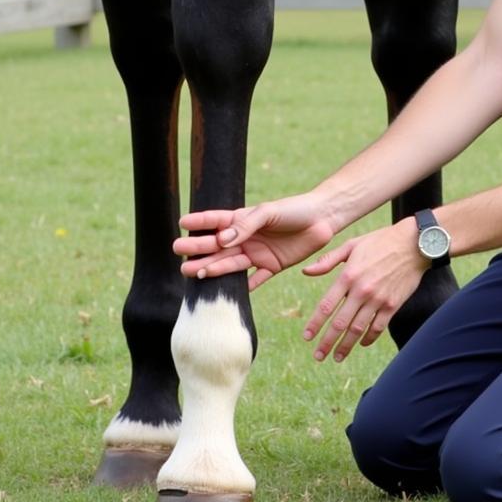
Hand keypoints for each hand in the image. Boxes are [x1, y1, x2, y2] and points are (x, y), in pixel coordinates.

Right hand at [174, 194, 335, 289]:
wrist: (323, 219)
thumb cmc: (294, 209)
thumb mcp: (269, 212)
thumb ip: (246, 225)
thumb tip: (221, 239)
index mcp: (244, 218)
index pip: (217, 220)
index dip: (199, 222)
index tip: (181, 224)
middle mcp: (247, 237)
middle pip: (218, 245)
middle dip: (198, 248)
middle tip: (178, 253)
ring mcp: (258, 253)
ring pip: (230, 263)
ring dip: (212, 267)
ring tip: (191, 271)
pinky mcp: (272, 266)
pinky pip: (254, 279)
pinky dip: (243, 286)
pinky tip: (225, 293)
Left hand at [301, 218, 425, 362]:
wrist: (414, 244)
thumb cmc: (380, 241)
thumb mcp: (352, 245)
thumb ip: (328, 260)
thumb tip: (305, 272)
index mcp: (348, 275)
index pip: (326, 305)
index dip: (315, 323)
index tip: (307, 337)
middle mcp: (361, 290)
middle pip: (340, 323)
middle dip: (327, 342)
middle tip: (318, 356)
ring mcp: (378, 299)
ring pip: (358, 329)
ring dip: (346, 346)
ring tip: (337, 357)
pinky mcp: (393, 305)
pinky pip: (378, 327)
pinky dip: (368, 338)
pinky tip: (361, 344)